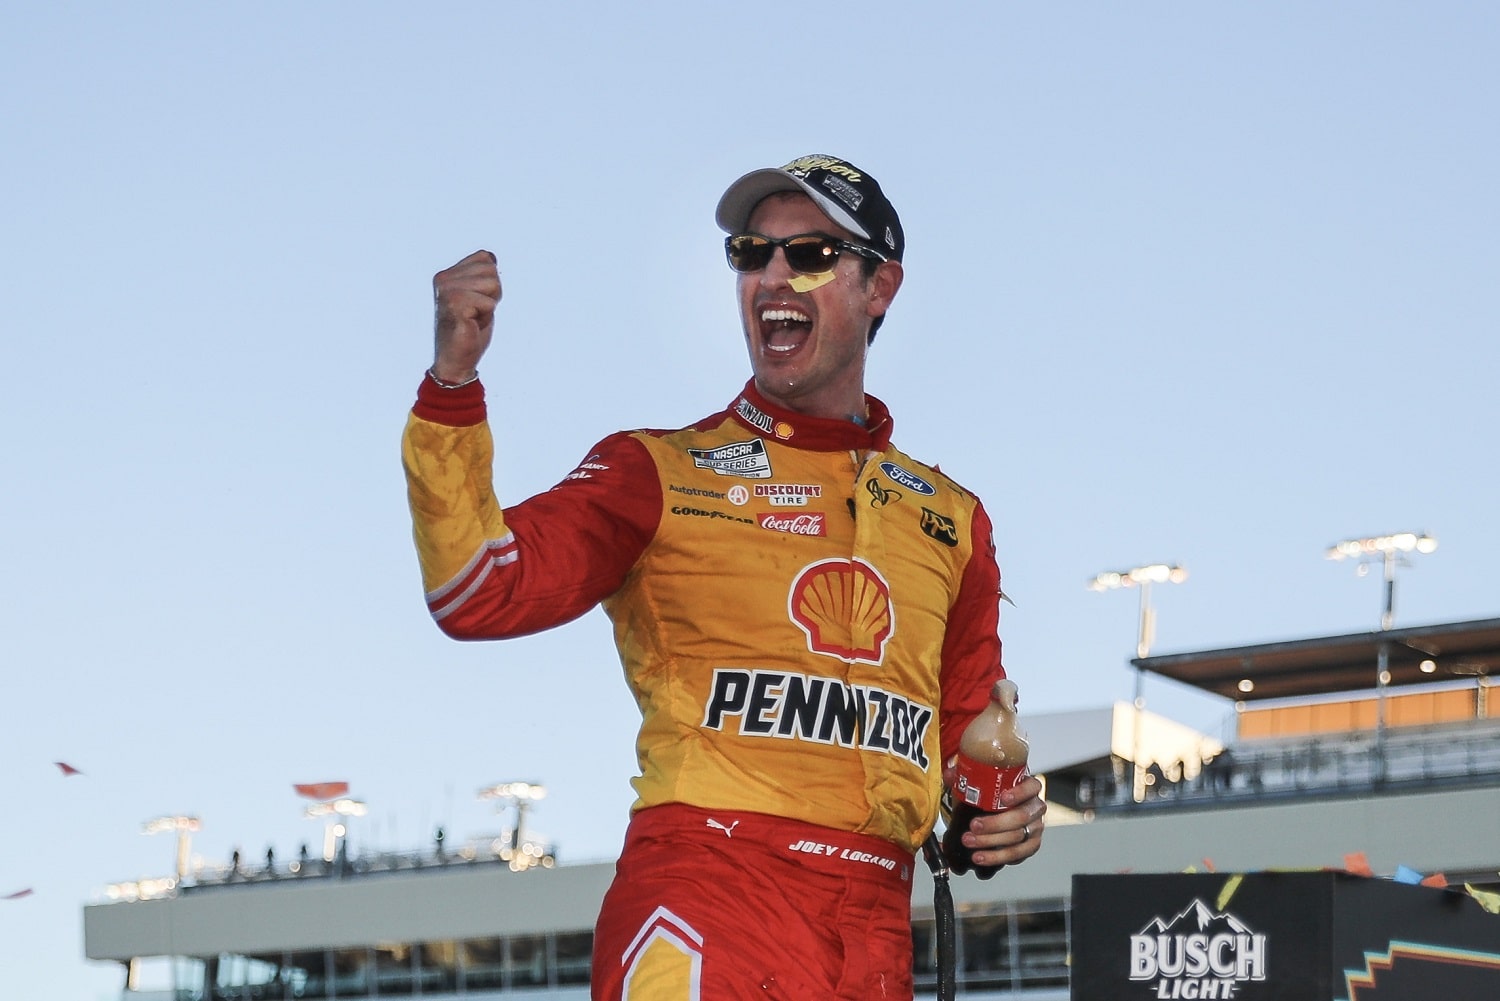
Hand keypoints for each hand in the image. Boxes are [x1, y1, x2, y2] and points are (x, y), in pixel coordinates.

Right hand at [432, 250, 500, 383]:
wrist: (457, 359)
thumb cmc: (470, 328)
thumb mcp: (480, 295)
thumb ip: (483, 275)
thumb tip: (491, 257)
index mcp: (447, 274)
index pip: (485, 259)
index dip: (490, 283)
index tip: (476, 301)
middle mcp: (443, 279)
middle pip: (491, 270)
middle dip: (492, 293)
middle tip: (476, 311)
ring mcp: (447, 291)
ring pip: (492, 284)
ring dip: (489, 305)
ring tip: (474, 317)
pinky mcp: (454, 305)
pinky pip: (489, 302)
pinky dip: (486, 316)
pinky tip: (471, 324)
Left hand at [957, 775, 1045, 869]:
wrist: (1001, 810)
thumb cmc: (995, 793)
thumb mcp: (983, 781)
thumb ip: (966, 775)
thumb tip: (948, 774)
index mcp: (1028, 787)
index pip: (1032, 787)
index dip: (1019, 793)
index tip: (1002, 798)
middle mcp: (1035, 807)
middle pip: (1021, 817)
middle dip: (995, 824)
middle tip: (974, 825)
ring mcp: (1035, 828)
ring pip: (1017, 838)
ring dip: (991, 842)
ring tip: (970, 842)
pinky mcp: (1030, 845)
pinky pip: (1017, 854)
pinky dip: (997, 857)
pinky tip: (981, 856)